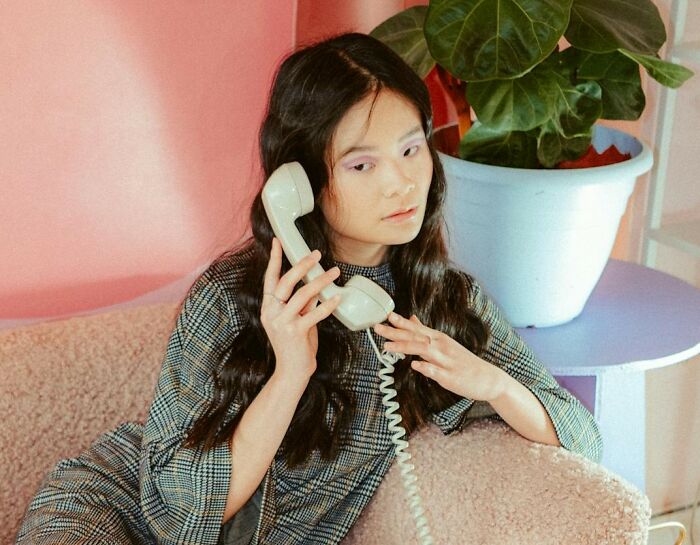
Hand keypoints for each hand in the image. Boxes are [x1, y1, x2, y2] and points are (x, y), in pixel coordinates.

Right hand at [261, 237, 342, 379]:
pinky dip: (327, 304)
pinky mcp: (295, 333)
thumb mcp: (295, 319)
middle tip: (316, 254)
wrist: (292, 371)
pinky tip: (337, 297)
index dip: (274, 259)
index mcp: (268, 307)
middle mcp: (271, 313)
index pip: (270, 278)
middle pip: (285, 282)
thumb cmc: (294, 345)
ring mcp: (282, 323)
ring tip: (334, 273)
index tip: (277, 242)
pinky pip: (314, 314)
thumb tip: (313, 285)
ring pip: (302, 295)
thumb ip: (301, 303)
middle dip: (302, 265)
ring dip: (320, 281)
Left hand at [374, 312, 504, 401]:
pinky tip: (415, 365)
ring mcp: (446, 361)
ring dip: (405, 347)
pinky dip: (426, 368)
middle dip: (395, 332)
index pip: (416, 328)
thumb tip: (411, 319)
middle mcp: (441, 347)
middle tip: (378, 327)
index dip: (400, 322)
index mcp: (438, 339)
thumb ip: (425, 332)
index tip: (386, 315)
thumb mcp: (444, 343)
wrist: (489, 378)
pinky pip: (436, 372)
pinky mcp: (451, 377)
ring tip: (388, 346)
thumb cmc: (463, 361)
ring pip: (423, 351)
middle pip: (415, 337)